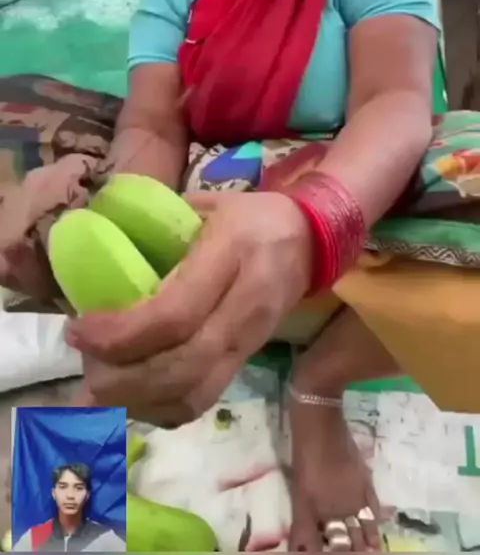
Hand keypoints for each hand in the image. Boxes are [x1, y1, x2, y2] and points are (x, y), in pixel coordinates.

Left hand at [66, 191, 313, 424]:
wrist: (311, 238)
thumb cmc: (249, 215)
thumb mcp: (205, 204)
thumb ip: (156, 228)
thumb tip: (98, 254)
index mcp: (231, 254)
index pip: (175, 314)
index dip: (121, 334)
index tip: (80, 330)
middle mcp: (246, 304)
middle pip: (183, 366)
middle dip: (123, 379)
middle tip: (84, 368)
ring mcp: (253, 339)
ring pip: (195, 393)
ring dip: (139, 402)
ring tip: (100, 388)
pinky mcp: (251, 359)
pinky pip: (206, 399)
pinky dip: (163, 410)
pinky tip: (134, 398)